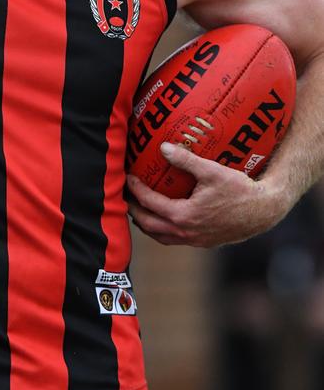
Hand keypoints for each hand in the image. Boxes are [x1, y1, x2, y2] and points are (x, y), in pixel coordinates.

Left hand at [126, 142, 287, 247]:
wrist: (264, 211)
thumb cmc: (239, 190)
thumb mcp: (212, 171)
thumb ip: (186, 160)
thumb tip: (162, 147)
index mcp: (183, 216)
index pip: (149, 203)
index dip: (135, 190)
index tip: (128, 178)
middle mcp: (186, 233)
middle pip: (148, 225)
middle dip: (133, 210)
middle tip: (125, 196)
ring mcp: (194, 240)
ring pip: (160, 236)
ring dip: (146, 223)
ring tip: (139, 208)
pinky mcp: (203, 242)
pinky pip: (174, 239)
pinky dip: (162, 230)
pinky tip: (164, 218)